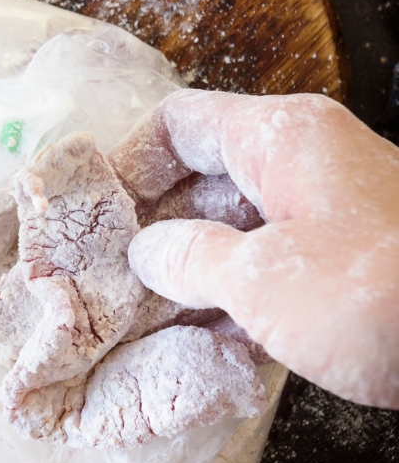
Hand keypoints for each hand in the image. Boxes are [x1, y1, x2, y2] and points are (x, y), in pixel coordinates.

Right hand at [112, 90, 398, 407]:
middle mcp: (307, 158)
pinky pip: (278, 256)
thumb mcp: (258, 281)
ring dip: (193, 267)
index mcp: (280, 136)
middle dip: (153, 225)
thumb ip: (189, 260)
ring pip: (240, 222)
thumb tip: (148, 251)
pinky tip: (210, 339)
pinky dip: (240, 289)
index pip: (178, 123)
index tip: (92, 217)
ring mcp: (334, 206)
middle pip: (206, 173)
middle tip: (107, 279)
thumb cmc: (373, 295)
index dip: (126, 164)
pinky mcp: (356, 254)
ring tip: (146, 319)